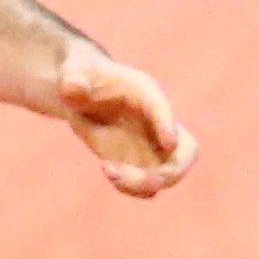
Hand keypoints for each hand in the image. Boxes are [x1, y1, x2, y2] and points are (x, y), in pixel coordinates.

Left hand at [57, 43, 193, 196]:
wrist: (80, 94)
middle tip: (152, 180)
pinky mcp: (138, 164)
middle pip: (186, 150)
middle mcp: (158, 121)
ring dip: (146, 184)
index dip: (168, 125)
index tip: (170, 143)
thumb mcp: (72, 72)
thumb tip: (72, 88)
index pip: (162, 108)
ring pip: (168, 174)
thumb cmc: (81, 76)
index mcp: (145, 92)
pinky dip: (131, 187)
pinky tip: (107, 169)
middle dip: (174, 170)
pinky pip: (146, 185)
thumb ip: (73, 80)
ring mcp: (151, 146)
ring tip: (112, 174)